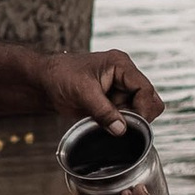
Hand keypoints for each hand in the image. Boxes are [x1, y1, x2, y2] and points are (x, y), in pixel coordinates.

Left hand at [42, 48, 160, 127]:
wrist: (45, 81)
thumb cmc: (61, 76)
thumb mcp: (82, 92)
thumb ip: (103, 111)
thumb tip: (121, 129)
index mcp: (121, 65)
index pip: (145, 89)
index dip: (143, 109)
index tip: (132, 124)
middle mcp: (125, 76)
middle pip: (149, 100)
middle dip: (138, 115)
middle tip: (120, 124)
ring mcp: (120, 89)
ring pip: (139, 110)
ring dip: (127, 120)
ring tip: (107, 122)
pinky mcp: (113, 101)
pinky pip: (126, 116)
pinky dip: (119, 124)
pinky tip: (105, 124)